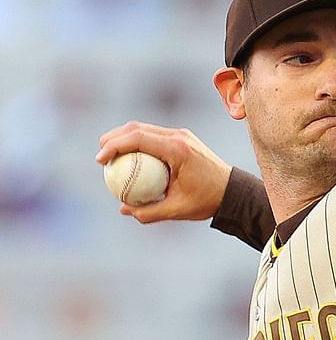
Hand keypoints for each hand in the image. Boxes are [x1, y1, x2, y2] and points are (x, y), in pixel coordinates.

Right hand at [96, 122, 231, 222]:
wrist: (232, 191)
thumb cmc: (207, 201)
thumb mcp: (177, 210)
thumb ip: (149, 211)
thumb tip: (123, 209)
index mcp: (177, 149)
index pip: (137, 138)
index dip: (114, 146)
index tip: (100, 161)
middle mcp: (179, 136)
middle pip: (136, 128)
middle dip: (113, 138)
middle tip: (100, 157)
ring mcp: (182, 135)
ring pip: (144, 128)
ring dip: (124, 138)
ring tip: (109, 156)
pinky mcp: (183, 138)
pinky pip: (154, 136)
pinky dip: (138, 143)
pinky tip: (129, 159)